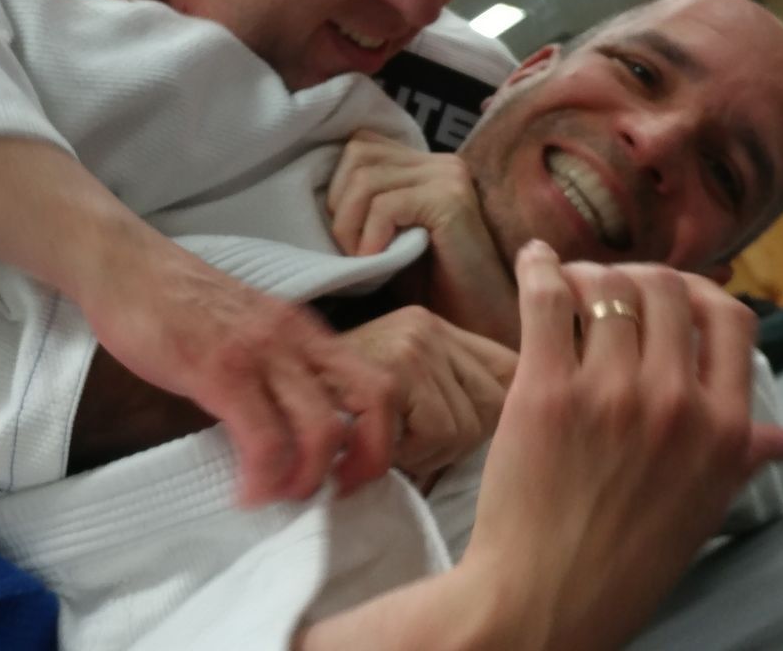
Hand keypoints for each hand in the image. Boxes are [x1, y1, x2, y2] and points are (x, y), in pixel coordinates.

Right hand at [83, 254, 399, 506]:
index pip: (377, 382)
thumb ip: (272, 371)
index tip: (353, 471)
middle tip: (333, 494)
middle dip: (368, 461)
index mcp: (306, 331)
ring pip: (322, 429)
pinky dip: (264, 478)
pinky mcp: (219, 370)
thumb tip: (287, 433)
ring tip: (280, 496)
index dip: (382, 435)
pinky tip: (246, 493)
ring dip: (309, 479)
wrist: (124, 265)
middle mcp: (296, 337)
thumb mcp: (246, 330)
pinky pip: (264, 439)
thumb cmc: (176, 303)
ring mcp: (261, 352)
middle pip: (373, 401)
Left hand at [328, 130, 516, 343]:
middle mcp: (440, 162)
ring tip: (363, 258)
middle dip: (339, 204)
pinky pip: (386, 205)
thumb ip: (361, 207)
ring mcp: (448, 177)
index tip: (340, 230)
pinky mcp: (450, 201)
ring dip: (349, 225)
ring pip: (365, 177)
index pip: (360, 144)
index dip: (337, 185)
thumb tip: (308, 190)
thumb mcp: (384, 238)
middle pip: (358, 154)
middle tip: (349, 249)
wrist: (481, 323)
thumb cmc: (430, 288)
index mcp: (424, 164)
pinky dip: (369, 237)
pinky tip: (378, 262)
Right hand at [339, 306, 515, 482]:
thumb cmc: (334, 412)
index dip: (501, 411)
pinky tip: (381, 454)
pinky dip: (414, 457)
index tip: (469, 435)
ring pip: (468, 425)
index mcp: (434, 326)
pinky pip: (440, 433)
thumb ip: (450, 390)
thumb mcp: (400, 387)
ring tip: (389, 447)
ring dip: (431, 453)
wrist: (266, 398)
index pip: (510, 367)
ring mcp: (411, 345)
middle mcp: (427, 326)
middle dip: (459, 440)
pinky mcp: (391, 374)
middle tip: (410, 446)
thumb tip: (516, 420)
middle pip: (497, 404)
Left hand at [460, 245, 782, 649]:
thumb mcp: (704, 508)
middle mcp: (674, 402)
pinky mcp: (545, 391)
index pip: (729, 320)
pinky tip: (532, 261)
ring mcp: (609, 393)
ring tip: (569, 286)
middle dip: (637, 278)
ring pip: (607, 286)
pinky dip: (538, 270)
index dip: (698, 293)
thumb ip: (743, 458)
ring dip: (585, 274)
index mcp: (722, 428)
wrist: (547, 599)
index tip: (671, 295)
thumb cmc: (625, 560)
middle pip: (665, 288)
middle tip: (611, 287)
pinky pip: (546, 301)